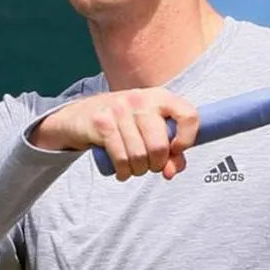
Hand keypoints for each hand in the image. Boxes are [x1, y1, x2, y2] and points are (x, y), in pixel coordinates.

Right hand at [30, 87, 198, 181]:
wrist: (80, 116)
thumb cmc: (123, 124)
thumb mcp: (150, 130)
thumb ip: (170, 151)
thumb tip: (173, 171)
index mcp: (160, 97)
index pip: (189, 115)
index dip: (187, 139)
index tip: (177, 150)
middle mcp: (141, 99)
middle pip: (160, 145)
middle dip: (157, 164)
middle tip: (150, 165)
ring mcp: (120, 109)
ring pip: (140, 155)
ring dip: (139, 170)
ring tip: (134, 167)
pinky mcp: (102, 122)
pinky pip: (121, 158)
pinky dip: (124, 172)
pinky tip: (122, 171)